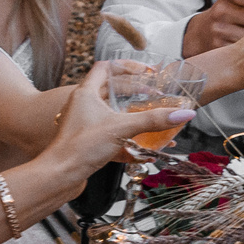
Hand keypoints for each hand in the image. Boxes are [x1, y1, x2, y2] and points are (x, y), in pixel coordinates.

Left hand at [48, 59, 190, 171]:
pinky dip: (128, 143)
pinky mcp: (88, 144)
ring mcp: (85, 126)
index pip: (106, 68)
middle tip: (154, 96)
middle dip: (135, 94)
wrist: (60, 176)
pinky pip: (112, 138)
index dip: (126, 66)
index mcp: (86, 93)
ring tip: (153, 122)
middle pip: (112, 92)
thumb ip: (153, 120)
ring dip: (133, 119)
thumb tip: (183, 113)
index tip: (145, 72)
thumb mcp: (122, 128)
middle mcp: (83, 106)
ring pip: (113, 116)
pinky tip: (145, 154)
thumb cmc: (80, 147)